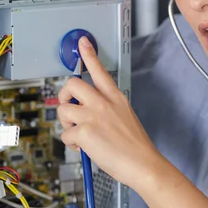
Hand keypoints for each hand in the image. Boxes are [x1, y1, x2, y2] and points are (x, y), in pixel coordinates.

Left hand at [58, 38, 207, 207]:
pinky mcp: (85, 131)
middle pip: (72, 84)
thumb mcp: (125, 117)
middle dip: (64, 96)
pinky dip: (71, 144)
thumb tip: (87, 114)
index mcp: (116, 98)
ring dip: (66, 124)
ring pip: (63, 110)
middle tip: (69, 108)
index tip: (82, 42)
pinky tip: (84, 148)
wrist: (143, 164)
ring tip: (78, 134)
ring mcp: (93, 115)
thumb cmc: (136, 146)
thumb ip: (107, 110)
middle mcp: (103, 103)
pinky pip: (66, 134)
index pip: (100, 70)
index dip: (89, 55)